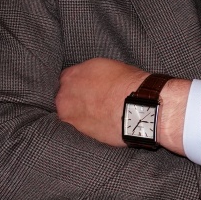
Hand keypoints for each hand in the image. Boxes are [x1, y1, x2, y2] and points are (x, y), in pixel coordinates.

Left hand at [56, 58, 187, 154]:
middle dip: (75, 99)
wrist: (137, 106)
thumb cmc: (128, 83)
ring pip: (69, 114)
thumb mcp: (107, 67)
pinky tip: (100, 123)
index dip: (78, 83)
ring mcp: (69, 115)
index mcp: (71, 75)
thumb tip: (92, 81)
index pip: (66, 79)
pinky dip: (87, 126)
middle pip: (64, 97)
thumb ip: (91, 74)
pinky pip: (78, 128)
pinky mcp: (77, 132)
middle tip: (92, 102)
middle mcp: (64, 94)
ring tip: (98, 115)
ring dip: (80, 114)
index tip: (86, 88)